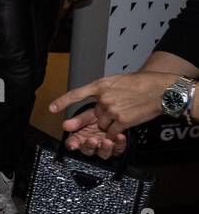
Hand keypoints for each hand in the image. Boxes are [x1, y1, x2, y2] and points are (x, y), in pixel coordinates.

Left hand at [49, 70, 176, 142]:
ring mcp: (112, 110)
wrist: (160, 90)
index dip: (63, 101)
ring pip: (102, 125)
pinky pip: (112, 132)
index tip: (52, 108)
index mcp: (101, 86)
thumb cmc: (141, 84)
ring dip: (110, 124)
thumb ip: (103, 91)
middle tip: (94, 117)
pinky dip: (116, 132)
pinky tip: (125, 123)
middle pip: (92, 115)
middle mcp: (104, 98)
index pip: (77, 94)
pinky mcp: (122, 121)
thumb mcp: (116, 81)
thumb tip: (96, 101)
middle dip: (93, 119)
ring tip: (124, 113)